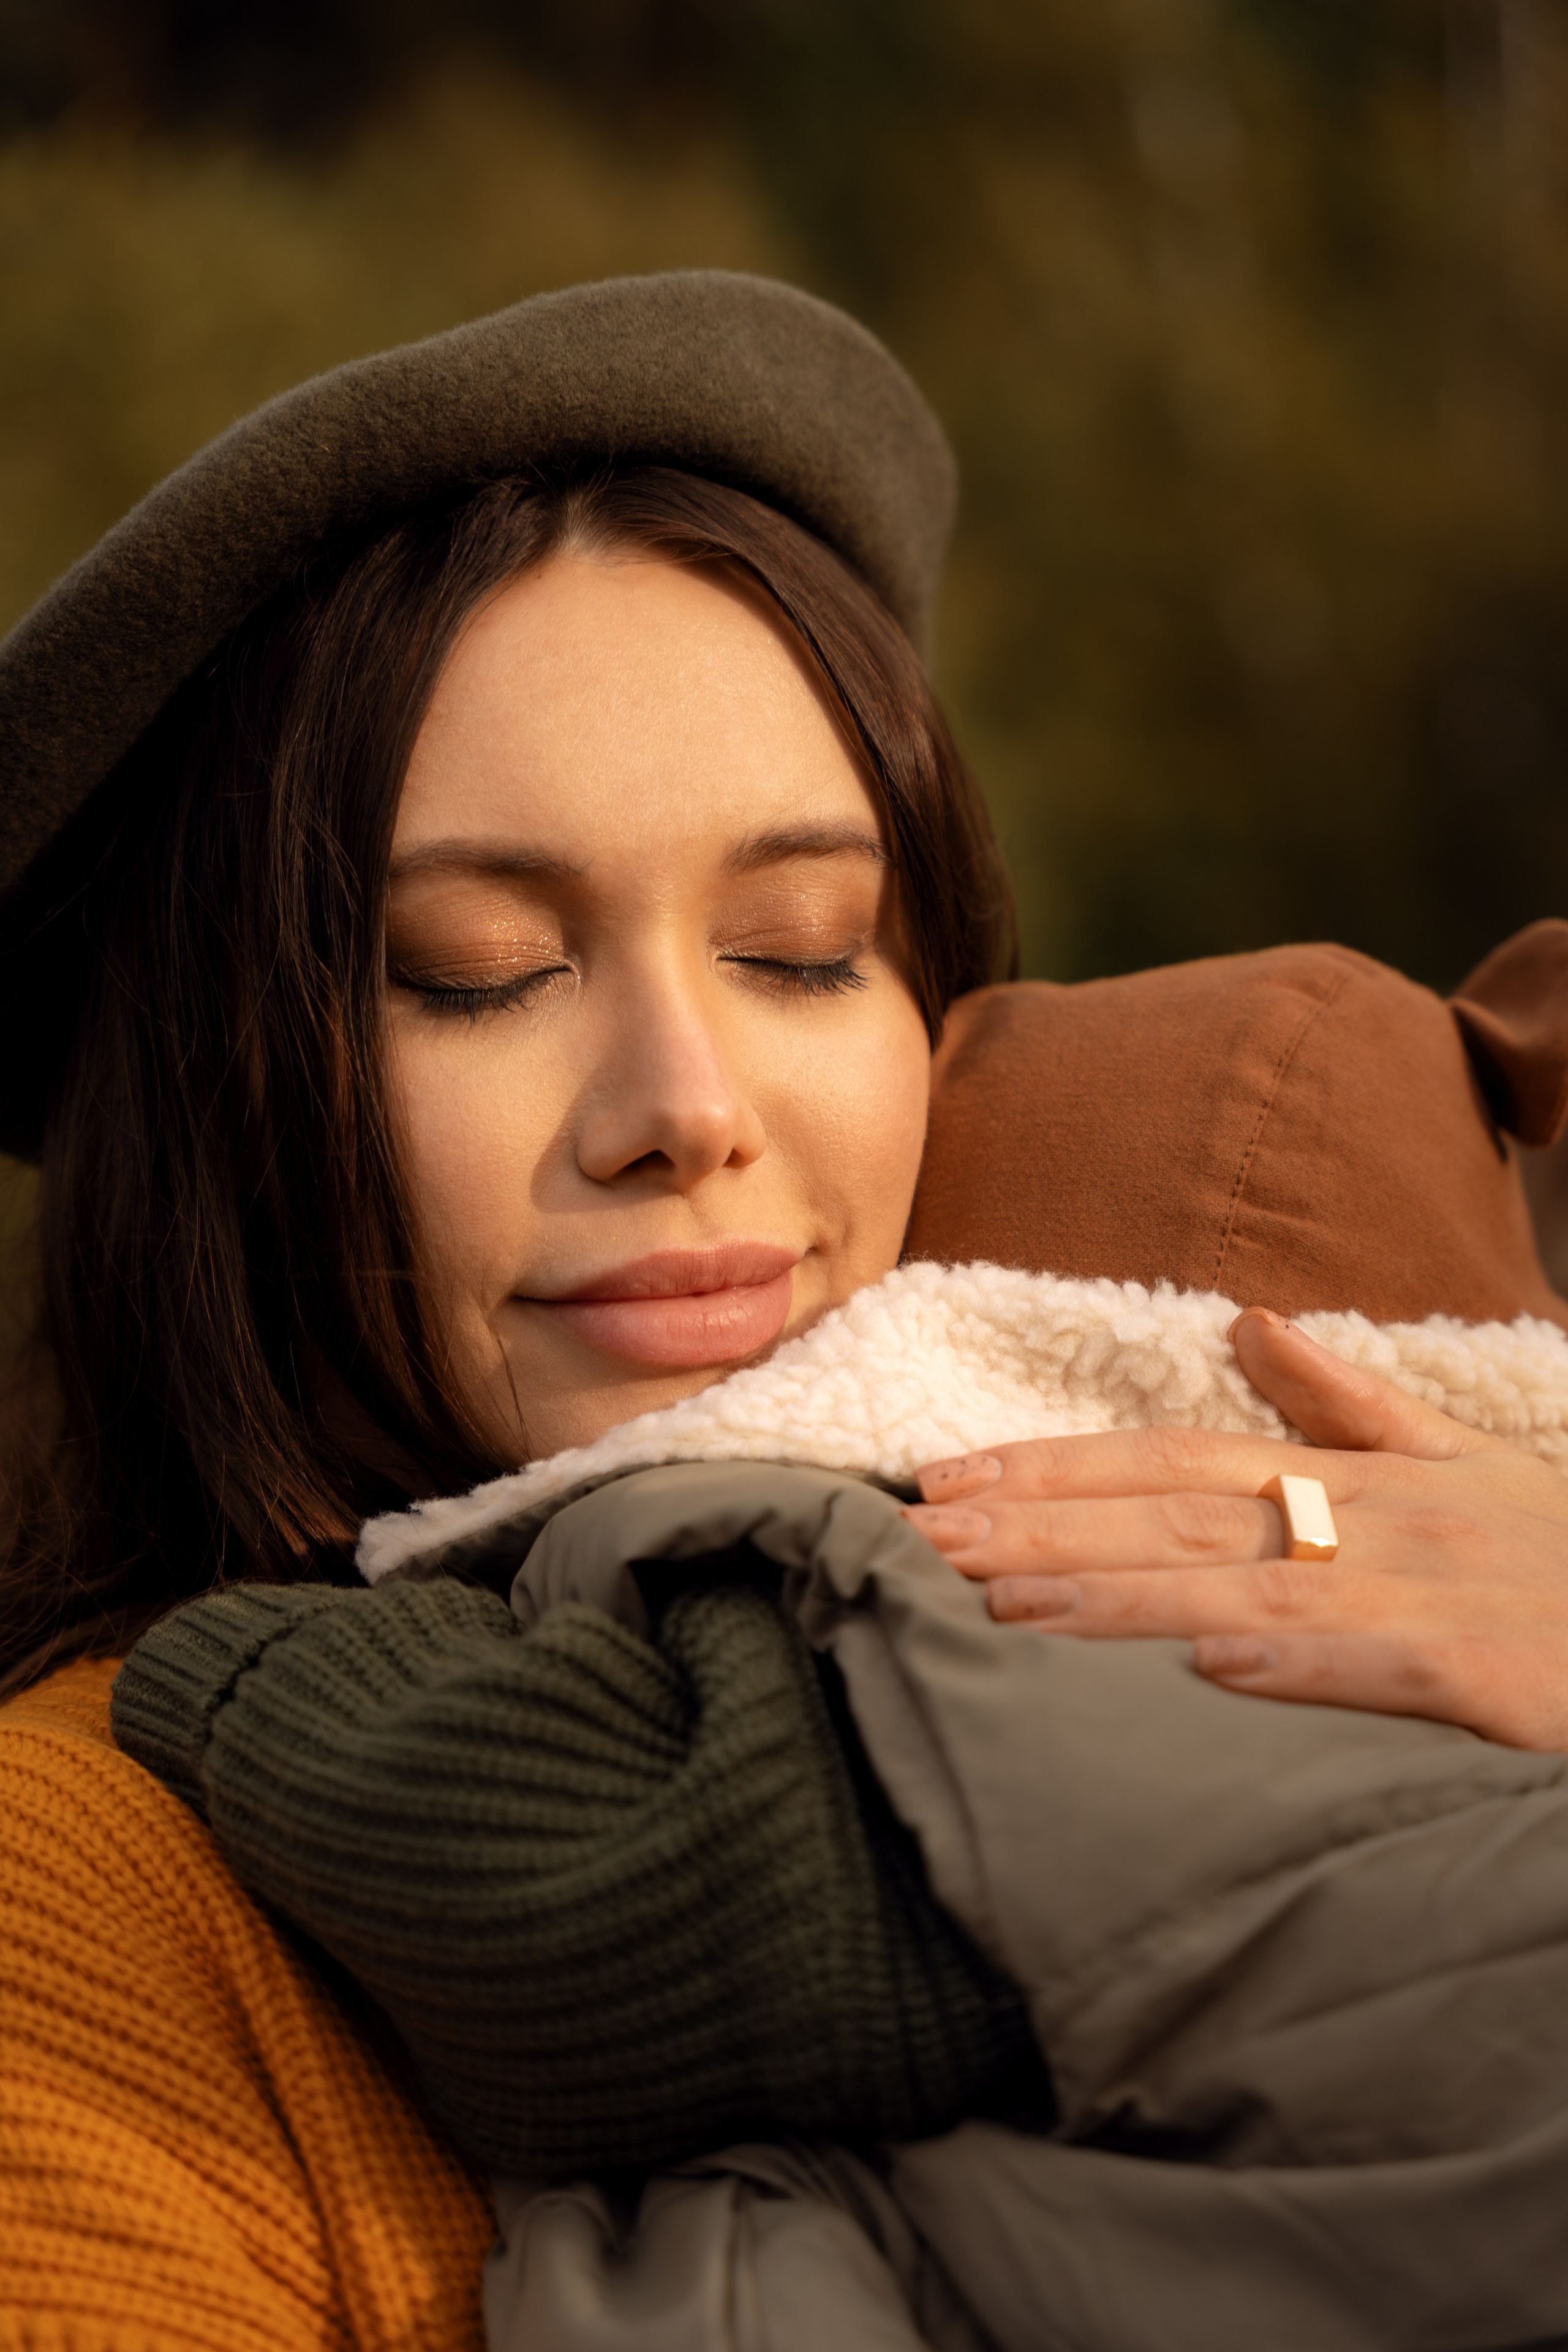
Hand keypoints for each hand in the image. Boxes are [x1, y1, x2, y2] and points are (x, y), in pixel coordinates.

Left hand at [902, 1308, 1567, 1749]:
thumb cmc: (1563, 1557)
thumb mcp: (1464, 1463)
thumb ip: (1349, 1404)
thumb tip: (1250, 1325)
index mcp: (1354, 1480)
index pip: (1173, 1461)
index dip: (1054, 1468)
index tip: (944, 1479)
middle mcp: (1373, 1526)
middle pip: (1180, 1518)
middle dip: (1043, 1526)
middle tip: (920, 1537)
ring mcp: (1432, 1596)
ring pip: (1251, 1588)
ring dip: (1125, 1596)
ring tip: (1008, 1604)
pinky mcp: (1494, 1675)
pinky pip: (1387, 1668)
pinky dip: (1305, 1663)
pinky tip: (1218, 1670)